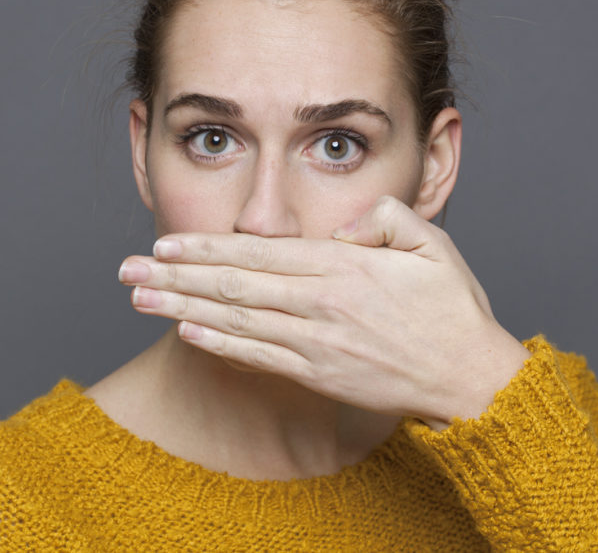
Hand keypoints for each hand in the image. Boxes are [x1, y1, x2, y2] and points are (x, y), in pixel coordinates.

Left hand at [118, 196, 530, 428]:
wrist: (470, 378)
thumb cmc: (452, 309)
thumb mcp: (432, 244)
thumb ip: (384, 219)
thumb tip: (342, 225)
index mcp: (344, 267)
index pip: (259, 252)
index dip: (206, 247)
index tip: (165, 241)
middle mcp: (321, 305)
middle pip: (233, 285)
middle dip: (175, 276)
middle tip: (127, 269)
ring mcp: (315, 344)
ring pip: (235, 321)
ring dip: (181, 309)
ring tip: (139, 300)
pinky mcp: (317, 374)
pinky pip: (257, 358)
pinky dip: (218, 345)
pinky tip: (185, 333)